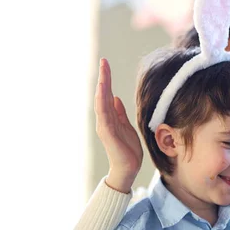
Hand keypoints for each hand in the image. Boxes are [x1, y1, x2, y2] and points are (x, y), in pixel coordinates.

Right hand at [95, 58, 142, 192]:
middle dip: (103, 78)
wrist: (128, 168)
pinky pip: (104, 115)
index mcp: (110, 117)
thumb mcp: (126, 126)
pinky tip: (104, 92)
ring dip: (102, 87)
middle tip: (103, 61)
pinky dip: (103, 103)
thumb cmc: (127, 149)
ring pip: (101, 103)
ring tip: (102, 73)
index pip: (107, 94)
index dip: (106, 79)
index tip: (105, 64)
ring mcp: (105, 126)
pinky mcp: (108, 134)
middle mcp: (104, 120)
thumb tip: (116, 98)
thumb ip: (120, 113)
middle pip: (102, 95)